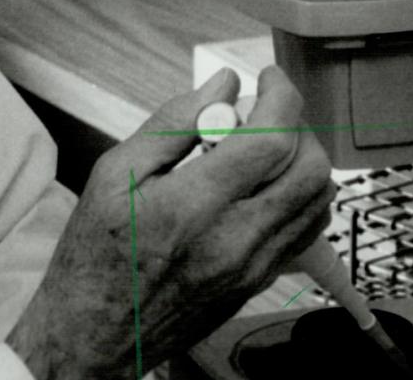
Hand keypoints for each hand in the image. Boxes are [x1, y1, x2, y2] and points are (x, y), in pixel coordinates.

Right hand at [6, 66, 334, 378]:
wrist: (95, 334)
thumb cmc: (96, 255)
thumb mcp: (114, 175)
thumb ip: (172, 125)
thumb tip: (221, 87)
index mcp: (193, 206)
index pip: (271, 140)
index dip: (280, 96)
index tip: (266, 78)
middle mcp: (236, 240)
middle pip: (309, 168)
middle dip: (296, 123)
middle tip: (262, 111)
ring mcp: (255, 266)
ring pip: (318, 199)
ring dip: (302, 157)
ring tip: (262, 146)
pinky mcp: (260, 281)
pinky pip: (307, 229)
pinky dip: (301, 194)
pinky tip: (267, 183)